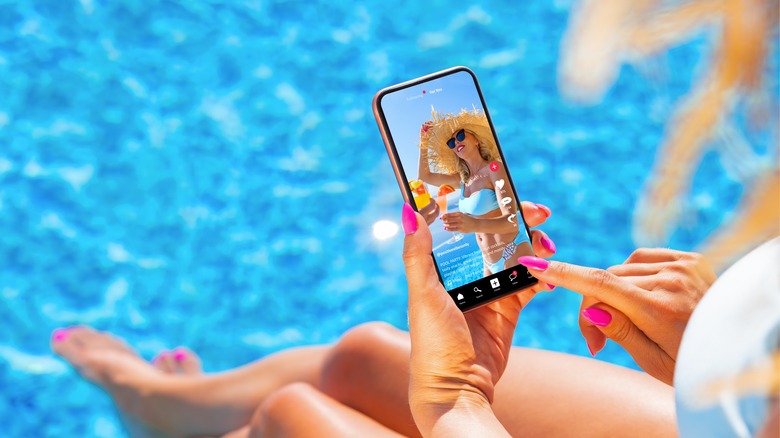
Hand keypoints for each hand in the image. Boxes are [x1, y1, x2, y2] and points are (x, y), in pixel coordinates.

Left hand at [402, 202, 554, 436]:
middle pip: (494, 236)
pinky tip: (548, 274)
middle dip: (517, 220)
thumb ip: (418, 255)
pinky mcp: (507, 310)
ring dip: (533, 245)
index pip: (463, 225)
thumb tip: (408, 211)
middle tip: (539, 213)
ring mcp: (488, 291)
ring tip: (547, 244)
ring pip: (515, 256)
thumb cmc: (432, 343)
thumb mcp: (424, 295)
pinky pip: (528, 284)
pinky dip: (540, 276)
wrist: (457, 388)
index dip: (482, 205)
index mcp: (442, 266)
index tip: (501, 190)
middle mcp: (465, 274)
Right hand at [518, 248, 716, 384]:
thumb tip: (594, 309)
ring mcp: (683, 266)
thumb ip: (621, 332)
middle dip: (594, 306)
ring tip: (627, 320)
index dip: (562, 274)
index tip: (533, 266)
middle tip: (597, 341)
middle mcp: (670, 281)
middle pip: (606, 281)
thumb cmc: (693, 362)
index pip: (599, 284)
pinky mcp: (690, 258)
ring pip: (622, 269)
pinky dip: (633, 273)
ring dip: (615, 291)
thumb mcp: (654, 362)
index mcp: (659, 310)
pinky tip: (642, 294)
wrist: (736, 348)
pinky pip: (643, 258)